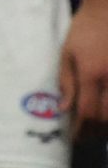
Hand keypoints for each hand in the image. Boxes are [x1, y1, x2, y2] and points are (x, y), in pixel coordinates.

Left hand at [63, 0, 107, 130]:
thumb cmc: (85, 29)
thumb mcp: (67, 52)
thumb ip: (67, 82)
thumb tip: (63, 109)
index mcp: (92, 74)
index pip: (87, 112)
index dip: (81, 130)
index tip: (75, 138)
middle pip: (107, 118)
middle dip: (97, 132)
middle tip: (86, 137)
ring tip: (99, 130)